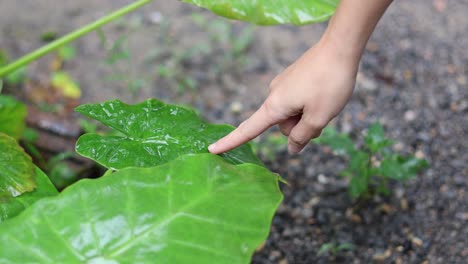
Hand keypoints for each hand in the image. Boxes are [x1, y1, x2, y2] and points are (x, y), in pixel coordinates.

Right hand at [208, 40, 359, 153]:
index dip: (230, 142)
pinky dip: (309, 104)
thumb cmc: (329, 84)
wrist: (339, 47)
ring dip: (308, 115)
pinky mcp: (293, 79)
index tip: (212, 150)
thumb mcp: (319, 117)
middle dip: (301, 127)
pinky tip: (324, 93)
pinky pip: (297, 101)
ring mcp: (283, 85)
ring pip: (293, 114)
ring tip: (326, 101)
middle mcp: (274, 95)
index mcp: (275, 106)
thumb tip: (292, 149)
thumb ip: (302, 137)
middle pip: (282, 126)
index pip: (248, 130)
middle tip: (322, 116)